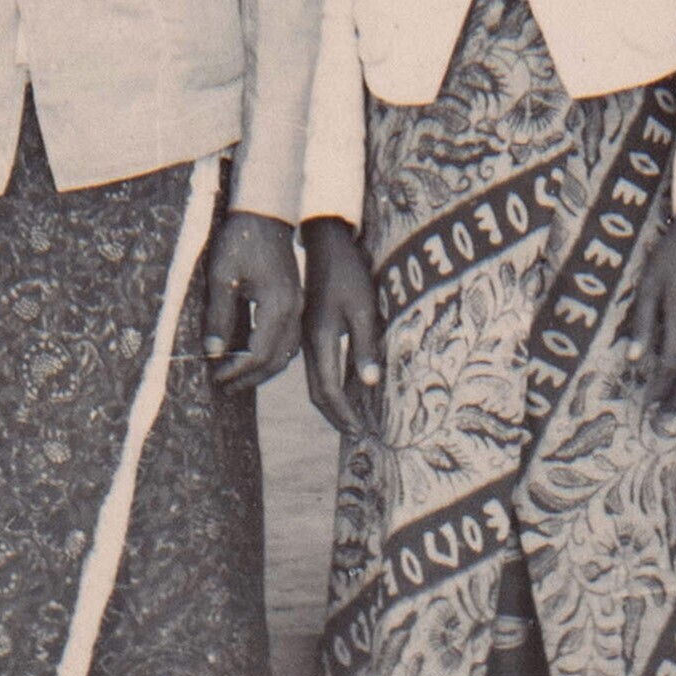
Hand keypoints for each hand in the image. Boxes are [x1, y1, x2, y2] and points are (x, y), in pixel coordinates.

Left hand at [196, 212, 302, 389]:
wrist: (265, 213)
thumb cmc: (241, 240)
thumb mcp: (222, 276)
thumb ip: (218, 316)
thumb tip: (212, 351)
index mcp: (278, 306)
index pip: (260, 353)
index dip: (237, 370)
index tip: (216, 375)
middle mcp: (294, 310)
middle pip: (277, 359)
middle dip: (251, 377)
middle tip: (224, 384)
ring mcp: (298, 306)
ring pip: (287, 351)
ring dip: (262, 368)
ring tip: (236, 375)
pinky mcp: (295, 301)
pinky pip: (289, 338)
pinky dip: (272, 352)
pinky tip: (251, 354)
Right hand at [298, 218, 381, 435]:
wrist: (326, 244)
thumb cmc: (349, 273)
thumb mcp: (364, 308)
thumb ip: (365, 347)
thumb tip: (368, 384)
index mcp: (321, 338)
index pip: (329, 389)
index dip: (343, 414)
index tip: (359, 431)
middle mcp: (308, 342)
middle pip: (317, 391)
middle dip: (335, 415)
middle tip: (354, 432)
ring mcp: (306, 336)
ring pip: (314, 379)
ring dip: (331, 402)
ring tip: (350, 416)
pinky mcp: (310, 329)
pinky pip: (316, 366)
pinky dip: (328, 383)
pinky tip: (344, 386)